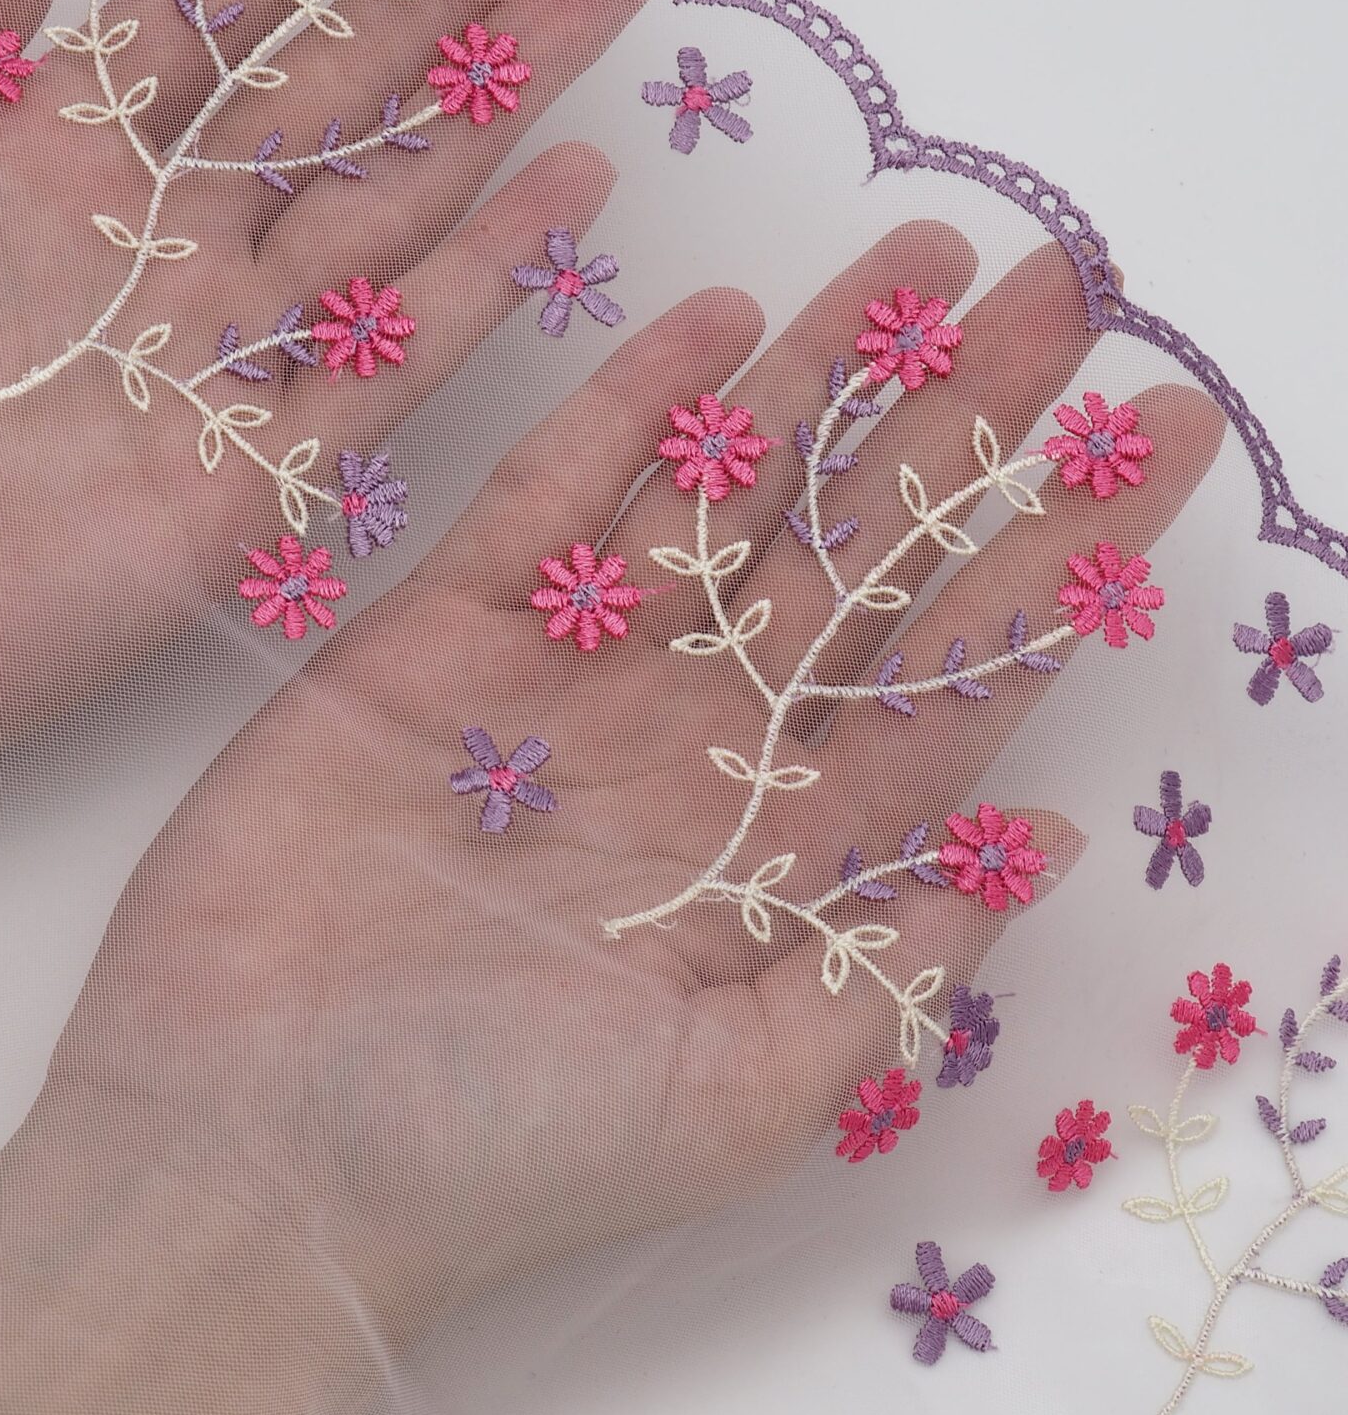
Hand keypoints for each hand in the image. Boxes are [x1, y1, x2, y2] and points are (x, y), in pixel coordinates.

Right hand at [51, 219, 1224, 1333]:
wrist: (255, 1145)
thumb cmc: (499, 1155)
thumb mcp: (741, 1098)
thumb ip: (893, 965)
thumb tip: (1057, 837)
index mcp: (787, 850)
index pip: (956, 668)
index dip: (1060, 549)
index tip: (1159, 430)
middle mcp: (698, 744)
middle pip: (861, 550)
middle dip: (964, 421)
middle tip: (1067, 288)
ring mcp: (568, 679)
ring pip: (723, 495)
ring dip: (822, 378)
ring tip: (923, 259)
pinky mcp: (437, 637)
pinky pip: (553, 498)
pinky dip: (628, 409)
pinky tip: (716, 324)